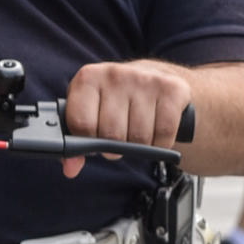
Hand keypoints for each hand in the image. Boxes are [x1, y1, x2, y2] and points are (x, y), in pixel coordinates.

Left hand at [62, 59, 193, 178]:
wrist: (157, 77)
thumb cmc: (117, 100)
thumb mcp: (90, 112)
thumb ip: (76, 141)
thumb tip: (71, 168)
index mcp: (88, 78)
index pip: (81, 124)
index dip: (88, 141)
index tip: (95, 139)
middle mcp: (116, 74)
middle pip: (111, 135)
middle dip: (115, 146)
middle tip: (119, 139)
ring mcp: (145, 80)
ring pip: (139, 138)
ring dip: (140, 146)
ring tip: (137, 133)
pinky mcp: (172, 89)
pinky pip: (164, 134)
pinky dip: (160, 144)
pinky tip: (156, 133)